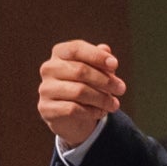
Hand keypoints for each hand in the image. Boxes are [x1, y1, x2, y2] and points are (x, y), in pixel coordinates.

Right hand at [35, 39, 126, 154]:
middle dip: (105, 80)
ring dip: (102, 98)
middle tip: (121, 89)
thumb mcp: (96, 71)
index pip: (76, 49)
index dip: (96, 56)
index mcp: (59, 53)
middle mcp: (49, 68)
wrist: (71, 116)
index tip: (115, 65)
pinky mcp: (46, 108)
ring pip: (78, 91)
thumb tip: (106, 49)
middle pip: (80, 70)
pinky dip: (91, 111)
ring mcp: (45, 89)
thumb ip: (100, 60)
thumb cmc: (86, 85)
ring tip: (114, 104)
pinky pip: (73, 109)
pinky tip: (101, 112)